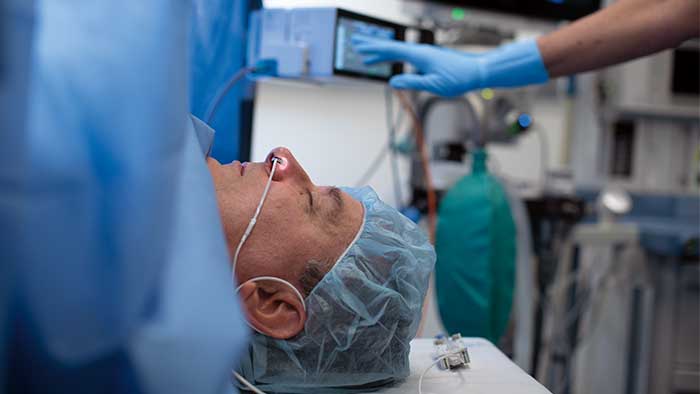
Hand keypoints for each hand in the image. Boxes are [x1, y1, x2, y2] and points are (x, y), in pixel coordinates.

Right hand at [352, 35, 548, 96]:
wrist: (478, 71)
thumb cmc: (459, 79)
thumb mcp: (434, 85)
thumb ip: (412, 82)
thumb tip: (393, 82)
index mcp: (419, 55)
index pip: (391, 49)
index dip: (373, 48)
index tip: (359, 46)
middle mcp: (421, 51)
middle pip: (392, 46)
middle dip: (373, 46)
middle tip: (356, 43)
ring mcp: (425, 54)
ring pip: (398, 50)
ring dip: (382, 53)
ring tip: (368, 56)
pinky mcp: (430, 58)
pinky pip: (407, 55)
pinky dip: (395, 56)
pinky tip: (391, 60)